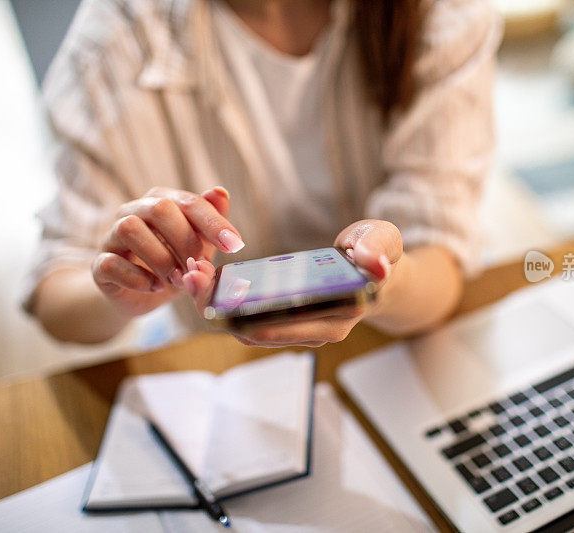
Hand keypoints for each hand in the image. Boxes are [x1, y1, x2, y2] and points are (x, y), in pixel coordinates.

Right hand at [92, 187, 243, 316]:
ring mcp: (111, 236)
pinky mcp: (99, 264)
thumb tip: (221, 192)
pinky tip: (154, 287)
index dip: (214, 223)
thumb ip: (210, 222)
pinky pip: (110, 262)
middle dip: (186, 241)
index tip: (235, 245)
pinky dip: (137, 278)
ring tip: (177, 279)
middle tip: (199, 268)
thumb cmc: (175, 264)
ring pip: (129, 228)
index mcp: (161, 201)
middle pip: (159, 208)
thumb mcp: (199, 247)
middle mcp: (133, 211)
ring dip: (160, 258)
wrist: (141, 297)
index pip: (189, 202)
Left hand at [183, 219, 402, 346]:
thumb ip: (378, 249)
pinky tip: (206, 275)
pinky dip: (225, 300)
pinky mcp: (287, 320)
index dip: (246, 310)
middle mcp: (316, 332)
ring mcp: (300, 329)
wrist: (379, 271)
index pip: (284, 326)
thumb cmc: (380, 252)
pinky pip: (250, 317)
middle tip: (190, 275)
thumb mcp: (384, 241)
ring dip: (216, 305)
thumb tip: (375, 266)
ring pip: (247, 328)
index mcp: (338, 317)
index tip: (217, 287)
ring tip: (191, 273)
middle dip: (218, 307)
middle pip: (256, 331)